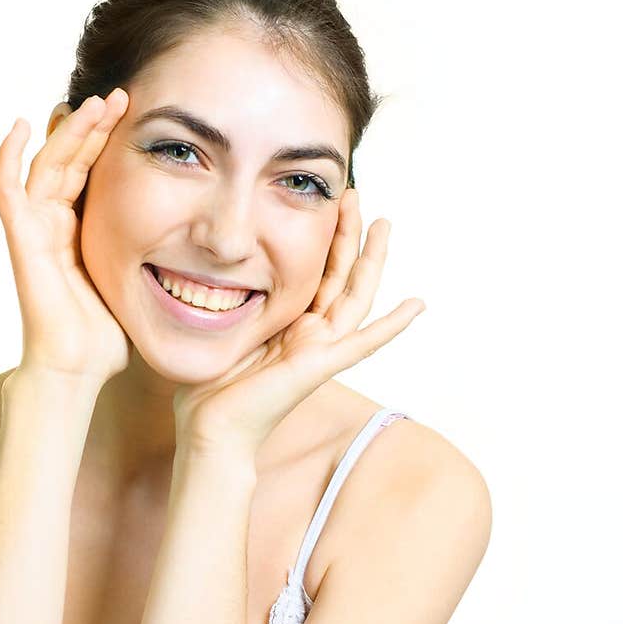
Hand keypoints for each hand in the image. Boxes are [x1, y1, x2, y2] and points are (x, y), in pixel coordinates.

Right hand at [0, 90, 131, 385]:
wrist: (77, 368)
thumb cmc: (105, 339)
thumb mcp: (137, 284)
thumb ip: (151, 260)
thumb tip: (198, 250)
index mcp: (81, 233)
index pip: (92, 173)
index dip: (108, 141)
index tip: (137, 113)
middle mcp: (53, 225)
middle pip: (69, 160)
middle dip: (93, 126)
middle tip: (120, 95)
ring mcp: (33, 230)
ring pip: (46, 164)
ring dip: (69, 131)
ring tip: (96, 102)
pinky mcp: (19, 239)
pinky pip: (6, 189)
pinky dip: (7, 155)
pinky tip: (20, 125)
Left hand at [172, 187, 425, 457]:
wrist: (211, 429)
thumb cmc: (209, 389)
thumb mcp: (222, 329)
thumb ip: (230, 304)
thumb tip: (206, 270)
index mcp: (290, 325)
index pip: (315, 273)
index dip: (324, 237)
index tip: (325, 200)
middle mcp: (310, 334)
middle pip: (340, 275)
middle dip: (349, 234)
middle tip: (354, 194)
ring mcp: (320, 350)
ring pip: (355, 296)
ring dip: (372, 260)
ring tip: (384, 224)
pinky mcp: (320, 367)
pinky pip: (363, 343)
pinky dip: (392, 325)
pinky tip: (416, 305)